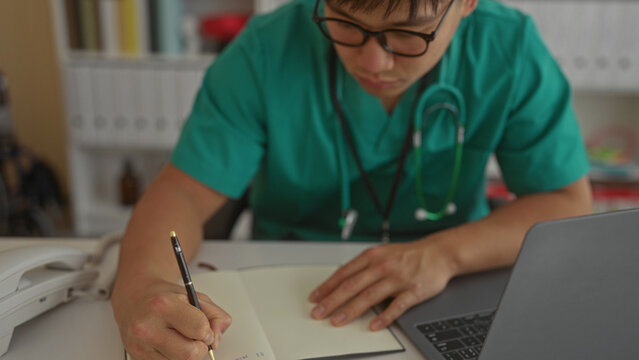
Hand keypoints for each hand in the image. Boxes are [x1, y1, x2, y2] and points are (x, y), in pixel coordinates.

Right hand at [112, 280, 231, 359]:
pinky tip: (169, 344)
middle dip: (199, 347)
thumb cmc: (164, 298)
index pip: (199, 328)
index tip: (203, 327)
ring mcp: (140, 346)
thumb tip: (216, 339)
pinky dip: (174, 357)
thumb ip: (215, 315)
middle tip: (194, 336)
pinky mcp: (138, 359)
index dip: (207, 330)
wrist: (134, 300)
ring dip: (187, 354)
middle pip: (190, 354)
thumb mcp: (194, 296)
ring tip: (179, 338)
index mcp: (163, 305)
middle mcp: (147, 327)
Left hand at [308, 238, 455, 330]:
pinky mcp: (413, 291)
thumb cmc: (408, 255)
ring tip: (337, 321)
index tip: (315, 298)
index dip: (327, 286)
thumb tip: (341, 282)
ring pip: (369, 297)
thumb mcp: (382, 253)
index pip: (344, 273)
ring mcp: (397, 279)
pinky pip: (396, 306)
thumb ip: (363, 267)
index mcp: (372, 256)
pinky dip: (384, 317)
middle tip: (318, 313)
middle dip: (332, 300)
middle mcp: (382, 266)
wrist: (439, 252)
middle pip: (352, 286)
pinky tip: (373, 326)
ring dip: (351, 310)